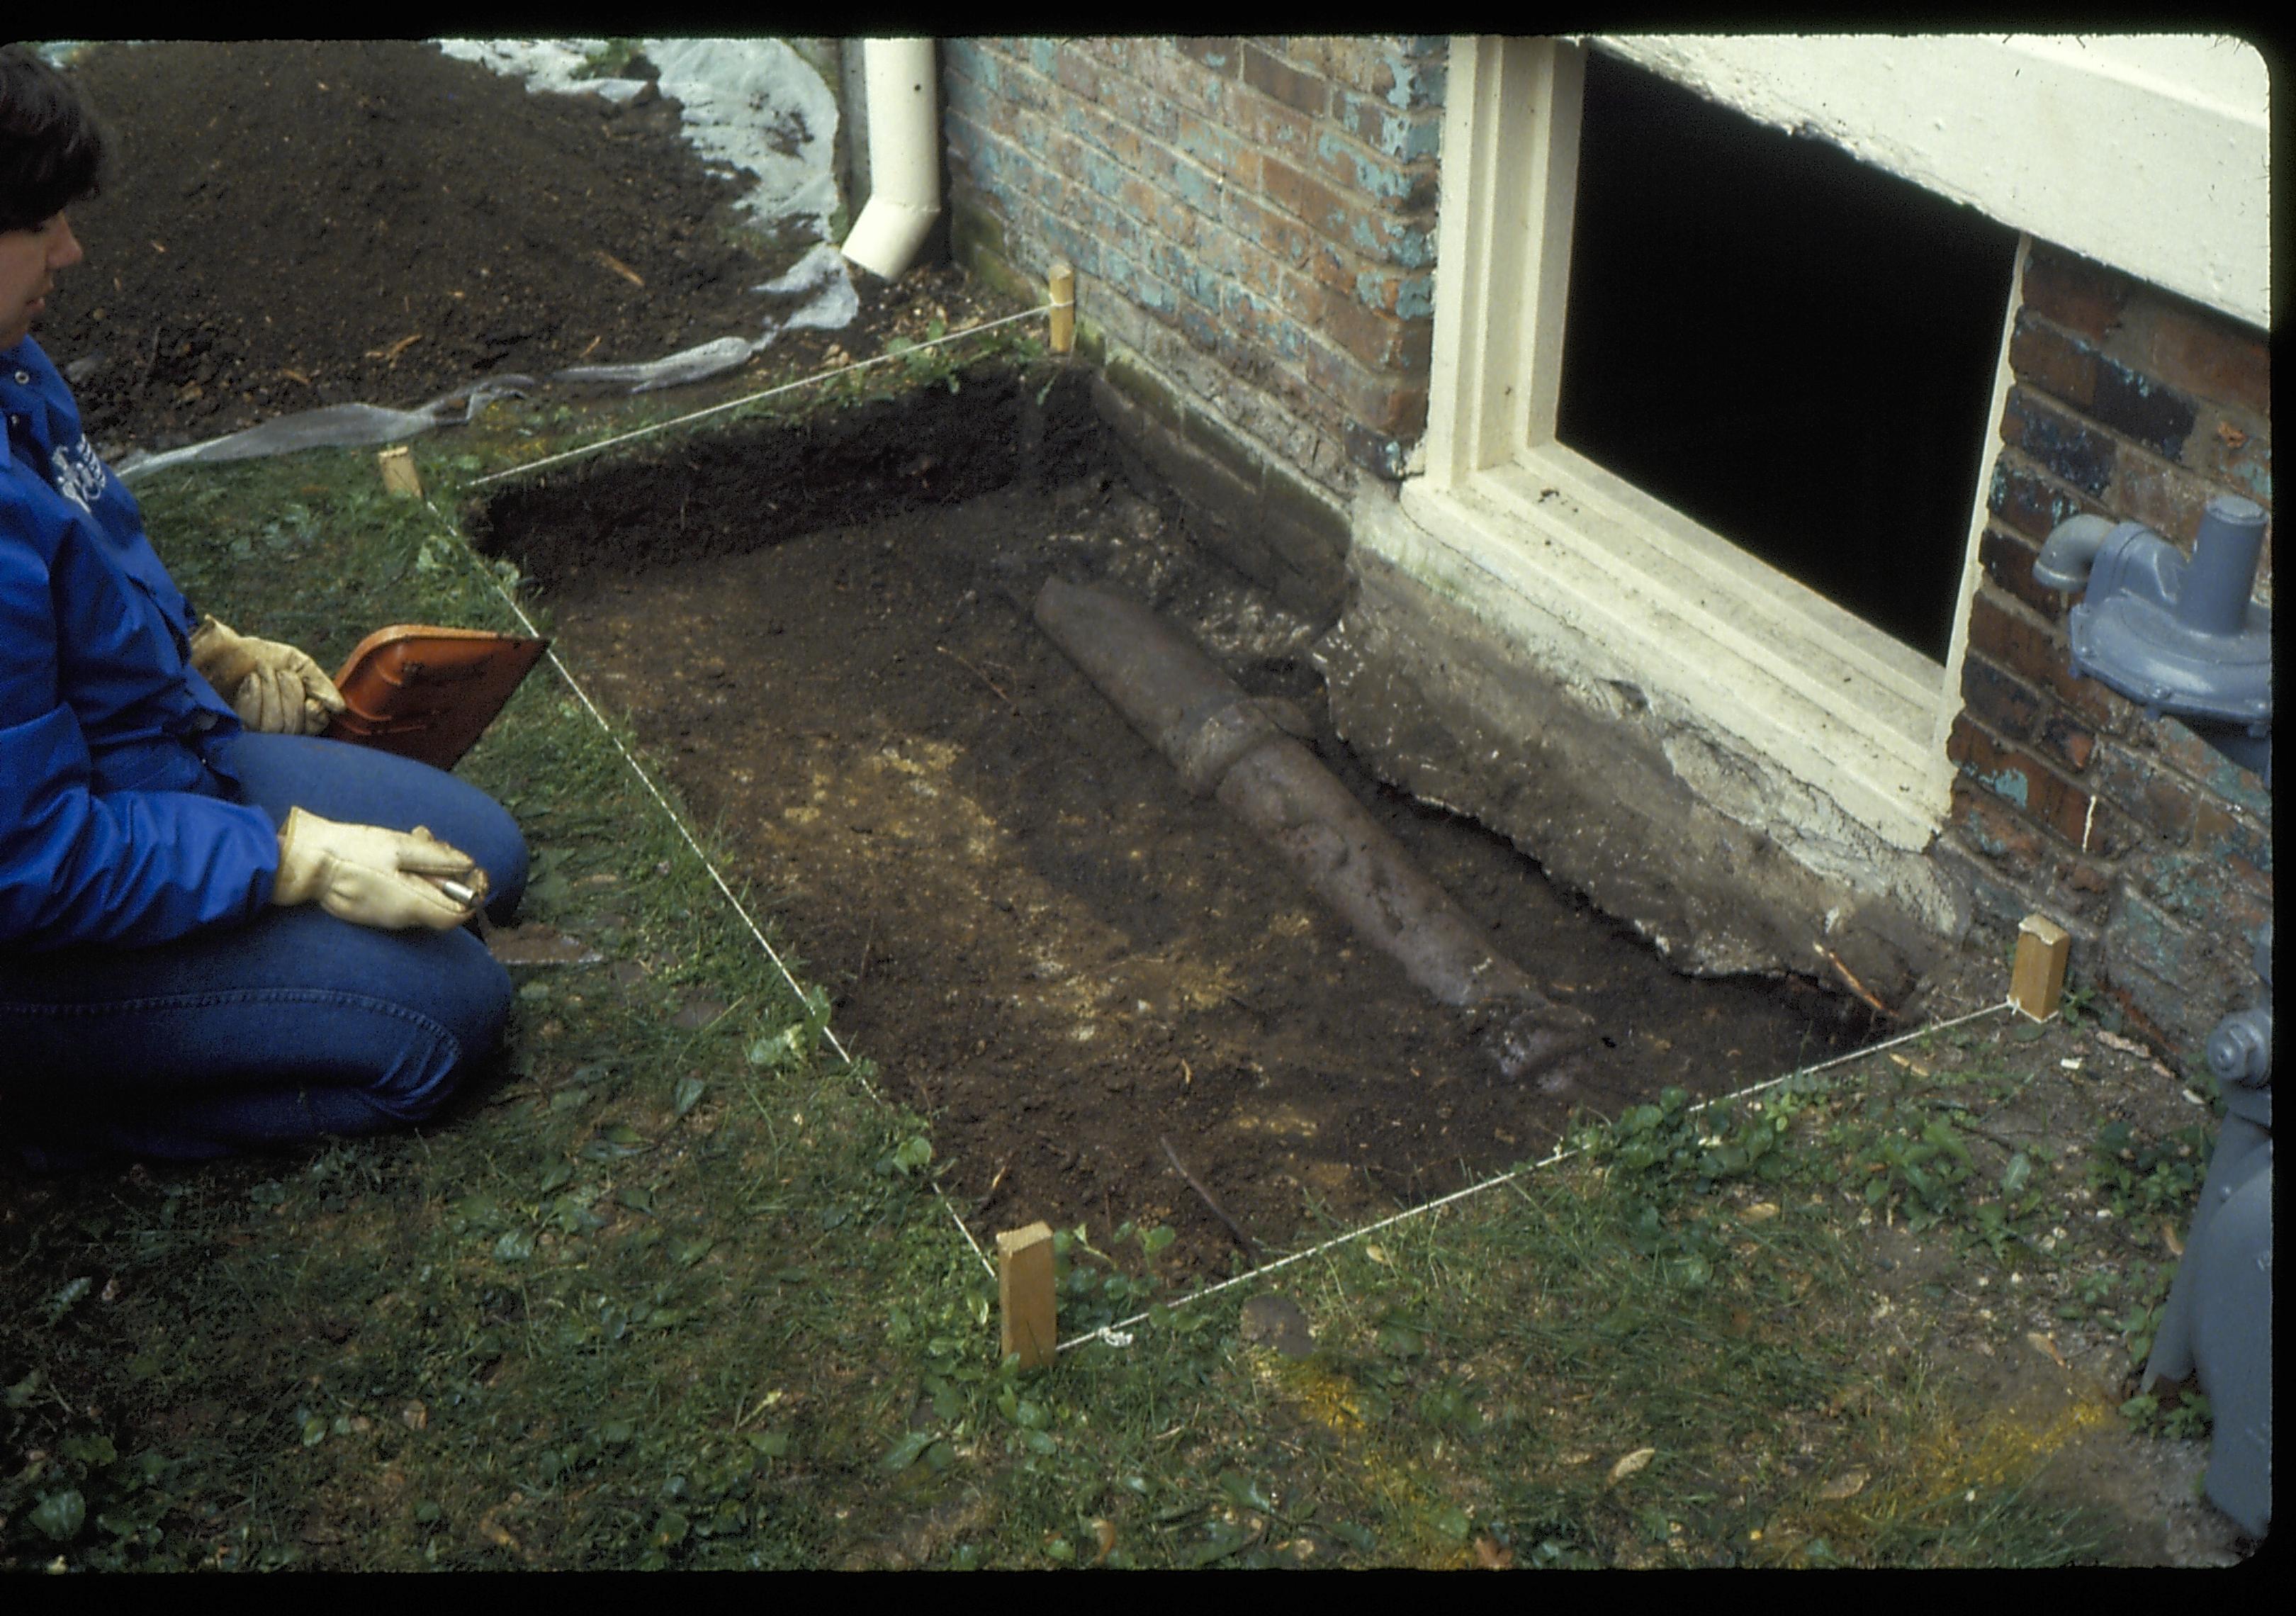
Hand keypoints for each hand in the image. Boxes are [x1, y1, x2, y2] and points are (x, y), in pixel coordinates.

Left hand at [188, 616, 347, 735]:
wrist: (213, 649)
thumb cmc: (251, 656)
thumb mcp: (292, 661)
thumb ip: (317, 681)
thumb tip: (338, 707)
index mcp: (294, 713)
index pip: (315, 725)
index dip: (315, 713)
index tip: (306, 695)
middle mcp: (274, 729)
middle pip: (296, 726)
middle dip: (290, 693)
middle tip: (275, 671)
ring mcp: (252, 733)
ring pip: (277, 727)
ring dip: (272, 693)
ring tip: (259, 673)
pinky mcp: (231, 731)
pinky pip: (255, 724)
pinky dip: (256, 698)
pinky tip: (249, 683)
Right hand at [271, 807, 488, 930]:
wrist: (307, 863)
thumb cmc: (352, 851)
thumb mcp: (401, 846)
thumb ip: (438, 859)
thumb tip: (469, 866)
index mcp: (412, 904)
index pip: (459, 914)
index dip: (471, 893)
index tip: (471, 870)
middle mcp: (402, 917)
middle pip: (442, 902)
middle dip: (446, 872)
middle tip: (431, 841)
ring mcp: (386, 917)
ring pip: (423, 896)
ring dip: (426, 868)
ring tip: (414, 838)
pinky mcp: (373, 910)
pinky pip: (403, 896)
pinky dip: (408, 875)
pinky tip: (396, 852)